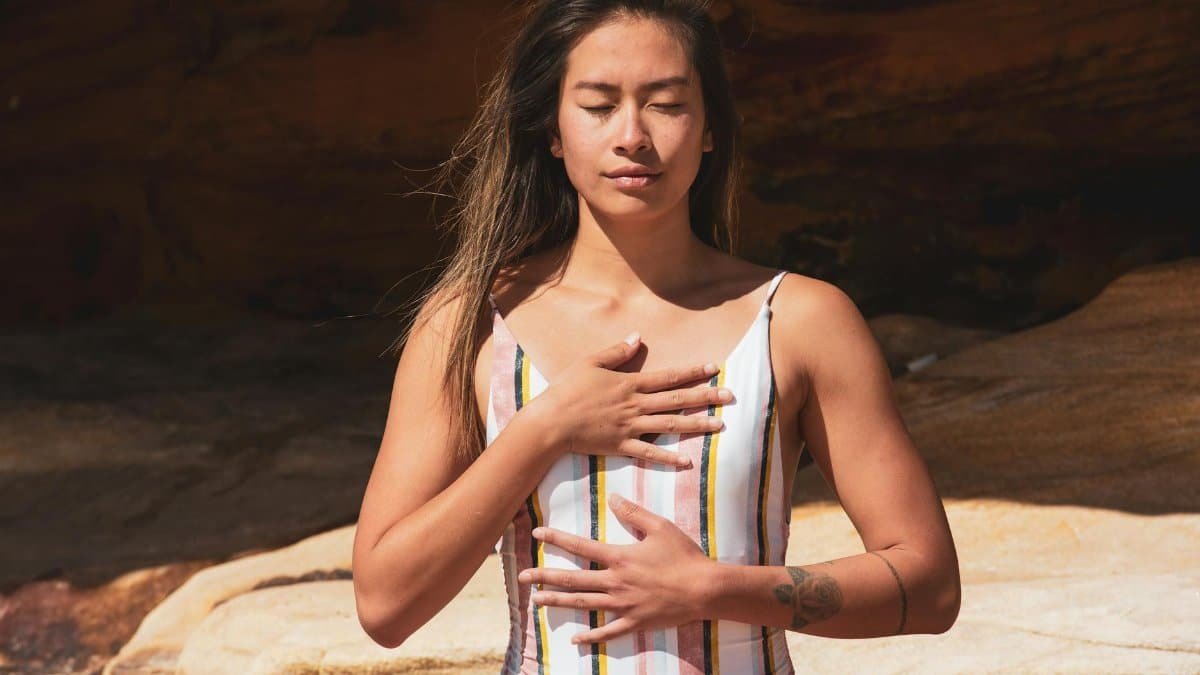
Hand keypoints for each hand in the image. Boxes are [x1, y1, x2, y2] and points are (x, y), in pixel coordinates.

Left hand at [516, 493, 715, 643]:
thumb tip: (613, 498)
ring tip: (536, 601)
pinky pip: (607, 632)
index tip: (538, 534)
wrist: (704, 589)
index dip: (557, 539)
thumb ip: (634, 513)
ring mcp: (623, 604)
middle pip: (573, 579)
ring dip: (558, 602)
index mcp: (620, 557)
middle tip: (523, 576)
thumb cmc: (684, 556)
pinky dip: (590, 636)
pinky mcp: (634, 622)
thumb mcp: (660, 527)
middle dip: (545, 576)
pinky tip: (574, 639)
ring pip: (583, 604)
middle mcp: (615, 582)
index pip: (581, 546)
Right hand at [526, 334, 731, 467]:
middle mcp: (636, 405)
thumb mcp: (590, 362)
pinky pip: (650, 454)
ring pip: (671, 426)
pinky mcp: (621, 446)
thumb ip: (616, 351)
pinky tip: (688, 462)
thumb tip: (638, 337)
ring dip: (697, 425)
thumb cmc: (567, 390)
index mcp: (630, 384)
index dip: (692, 372)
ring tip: (720, 425)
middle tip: (731, 396)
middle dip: (706, 397)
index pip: (668, 377)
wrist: (551, 422)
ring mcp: (630, 427)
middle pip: (677, 400)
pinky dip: (669, 459)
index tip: (714, 368)